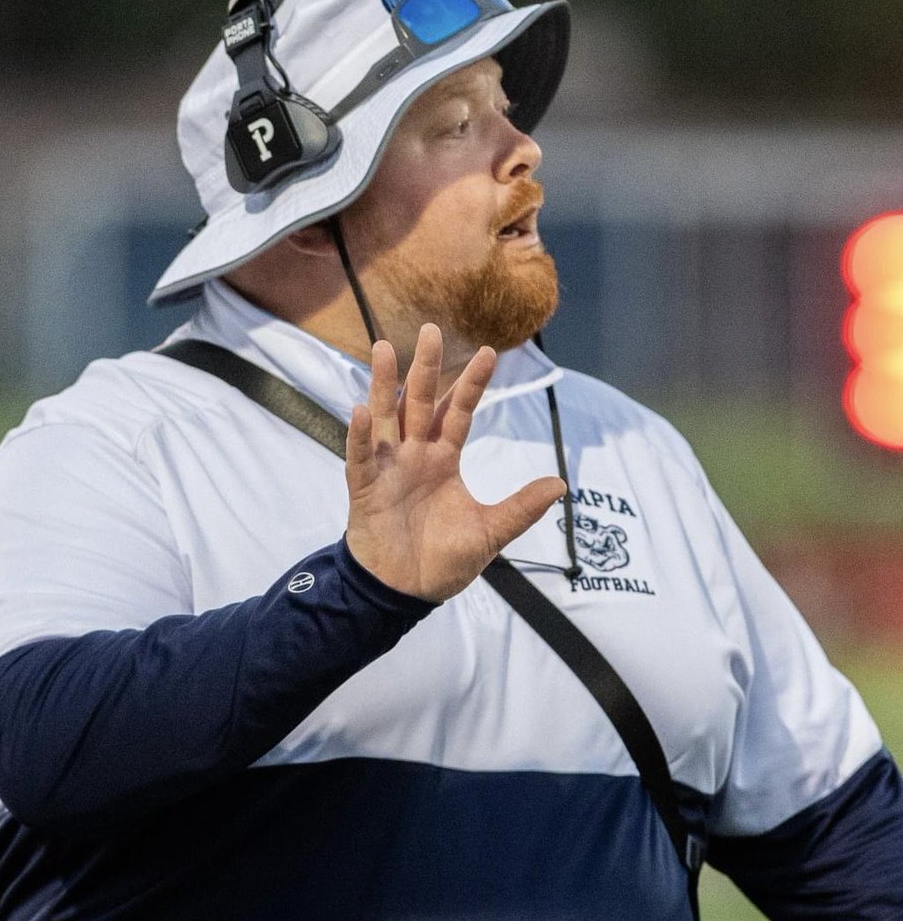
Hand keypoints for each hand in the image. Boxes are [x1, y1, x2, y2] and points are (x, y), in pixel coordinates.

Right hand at [344, 323, 565, 601]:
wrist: (404, 591)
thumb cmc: (442, 560)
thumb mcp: (489, 533)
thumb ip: (521, 508)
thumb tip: (560, 485)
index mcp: (444, 460)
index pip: (459, 413)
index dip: (472, 384)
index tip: (489, 353)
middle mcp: (415, 455)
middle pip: (421, 402)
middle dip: (426, 367)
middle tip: (432, 329)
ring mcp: (387, 468)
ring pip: (385, 417)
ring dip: (383, 384)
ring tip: (382, 348)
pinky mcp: (365, 488)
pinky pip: (359, 457)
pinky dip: (359, 435)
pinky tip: (361, 409)